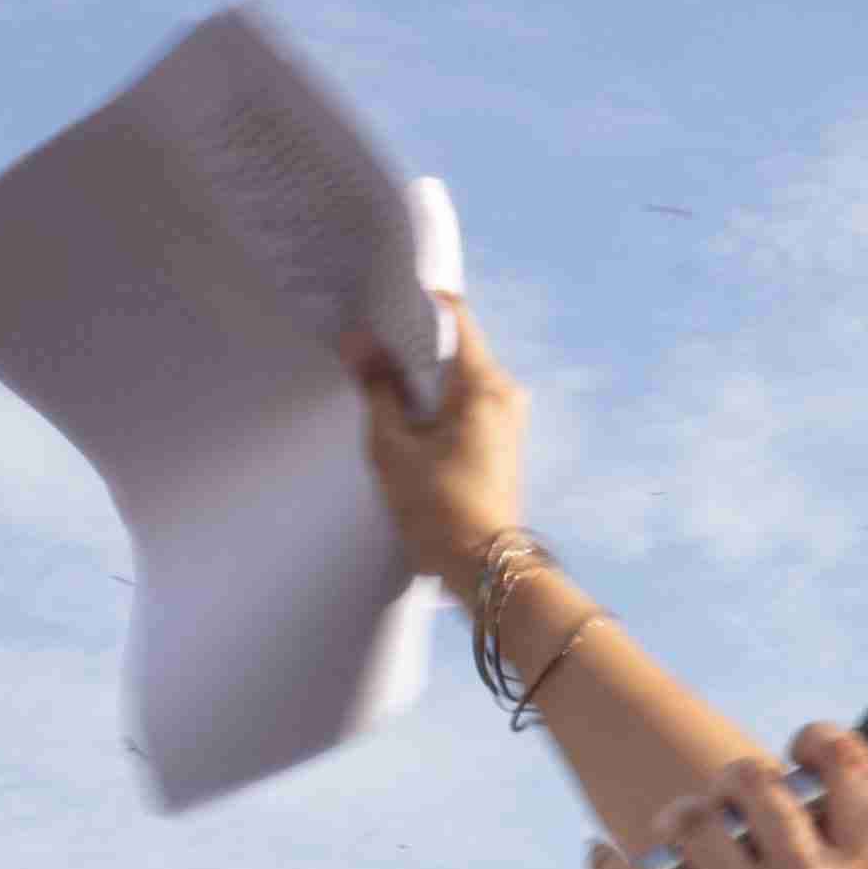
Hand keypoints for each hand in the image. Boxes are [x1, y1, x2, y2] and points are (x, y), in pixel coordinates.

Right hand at [341, 295, 526, 589]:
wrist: (483, 565)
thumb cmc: (438, 508)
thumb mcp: (392, 444)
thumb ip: (377, 386)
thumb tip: (359, 340)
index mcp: (483, 383)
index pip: (453, 315)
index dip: (415, 303)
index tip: (380, 302)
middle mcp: (505, 392)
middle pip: (456, 343)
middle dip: (413, 339)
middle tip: (369, 340)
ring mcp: (508, 416)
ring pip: (459, 372)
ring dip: (423, 371)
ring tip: (380, 374)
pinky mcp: (502, 438)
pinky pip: (466, 399)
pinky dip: (437, 396)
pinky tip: (406, 408)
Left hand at [595, 726, 867, 868]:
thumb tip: (814, 840)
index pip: (853, 766)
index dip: (820, 739)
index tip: (799, 749)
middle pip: (754, 782)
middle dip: (730, 782)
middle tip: (723, 804)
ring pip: (692, 823)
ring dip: (675, 819)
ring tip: (673, 834)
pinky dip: (610, 865)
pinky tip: (600, 855)